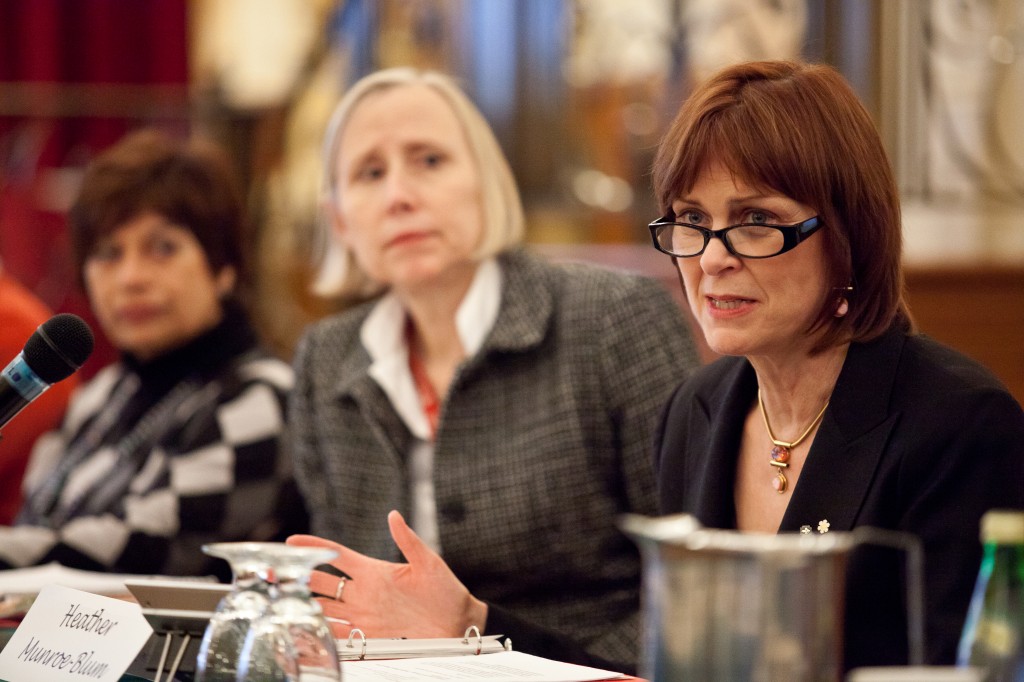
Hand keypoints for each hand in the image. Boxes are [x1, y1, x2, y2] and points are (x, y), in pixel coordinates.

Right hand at [287, 510, 488, 639]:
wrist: (458, 623)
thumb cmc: (446, 590)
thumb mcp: (428, 562)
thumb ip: (408, 540)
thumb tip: (394, 515)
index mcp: (373, 572)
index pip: (336, 557)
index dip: (314, 547)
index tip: (290, 541)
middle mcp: (362, 595)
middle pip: (320, 586)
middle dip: (294, 579)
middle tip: (269, 575)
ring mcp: (363, 618)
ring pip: (323, 613)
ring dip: (301, 609)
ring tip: (276, 606)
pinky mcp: (369, 640)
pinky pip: (339, 640)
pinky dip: (320, 639)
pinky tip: (302, 639)